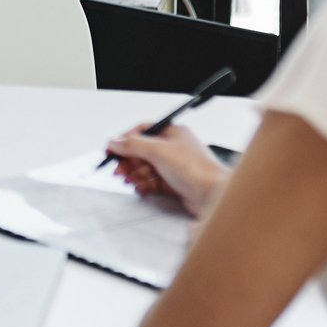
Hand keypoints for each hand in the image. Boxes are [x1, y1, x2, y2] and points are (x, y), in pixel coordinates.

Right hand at [105, 124, 230, 218]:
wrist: (214, 195)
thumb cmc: (197, 169)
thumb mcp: (159, 151)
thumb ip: (133, 145)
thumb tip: (114, 142)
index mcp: (173, 133)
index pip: (143, 131)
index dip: (126, 139)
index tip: (112, 150)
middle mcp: (174, 148)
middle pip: (142, 151)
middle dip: (128, 160)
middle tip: (117, 170)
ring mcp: (174, 166)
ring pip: (146, 167)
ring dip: (134, 173)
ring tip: (128, 180)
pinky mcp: (174, 183)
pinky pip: (152, 182)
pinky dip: (144, 184)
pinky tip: (140, 188)